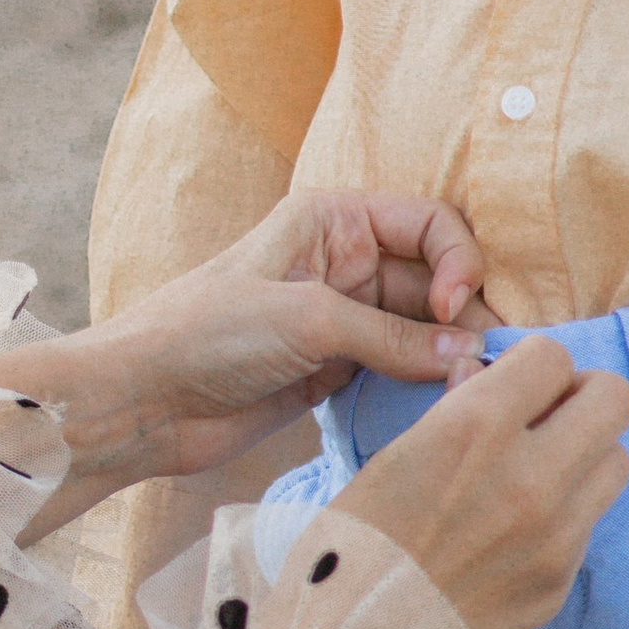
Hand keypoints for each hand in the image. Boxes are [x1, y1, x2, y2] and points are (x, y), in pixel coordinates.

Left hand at [0, 190, 492, 534]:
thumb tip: (470, 356)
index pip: (431, 224)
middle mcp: (345, 262)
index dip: (458, 262)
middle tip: (485, 365)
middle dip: (466, 317)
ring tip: (468, 392)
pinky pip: (398, 369)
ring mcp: (342, 319)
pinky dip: (424, 385)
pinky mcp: (335, 370)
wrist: (142, 401)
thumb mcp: (308, 319)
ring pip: (423, 329)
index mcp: (334, 220)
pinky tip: (441, 407)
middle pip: (436, 278)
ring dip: (449, 356)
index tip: (456, 311)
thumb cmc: (208, 333)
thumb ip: (394, 335)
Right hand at [330, 336, 628, 628]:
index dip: (531, 365)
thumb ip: (454, 409)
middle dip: (580, 397)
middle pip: (614, 398)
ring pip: (617, 460)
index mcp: (475, 429)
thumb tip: (484, 372)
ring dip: (584, 455)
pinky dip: (566, 514)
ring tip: (536, 474)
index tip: (513, 384)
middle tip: (545, 417)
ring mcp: (555, 535)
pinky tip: (517, 532)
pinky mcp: (560, 583)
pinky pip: (589, 524)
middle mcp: (530, 475)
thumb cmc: (350, 546)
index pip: (553, 356)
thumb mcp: (391, 457)